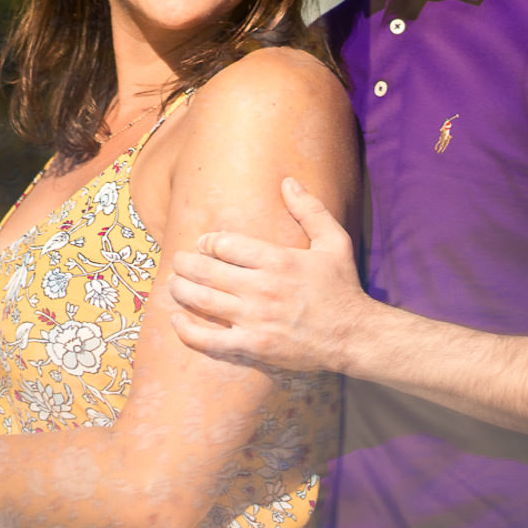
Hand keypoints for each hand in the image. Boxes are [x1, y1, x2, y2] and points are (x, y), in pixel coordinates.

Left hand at [163, 177, 371, 374]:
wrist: (354, 335)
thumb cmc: (343, 287)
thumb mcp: (334, 242)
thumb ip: (310, 210)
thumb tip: (288, 182)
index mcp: (278, 259)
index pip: (226, 244)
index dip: (209, 242)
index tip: (205, 244)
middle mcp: (262, 287)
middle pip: (206, 270)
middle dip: (185, 264)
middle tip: (179, 262)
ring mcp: (256, 318)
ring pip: (202, 300)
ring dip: (180, 290)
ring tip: (173, 284)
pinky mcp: (254, 345)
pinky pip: (210, 339)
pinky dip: (187, 330)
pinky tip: (177, 320)